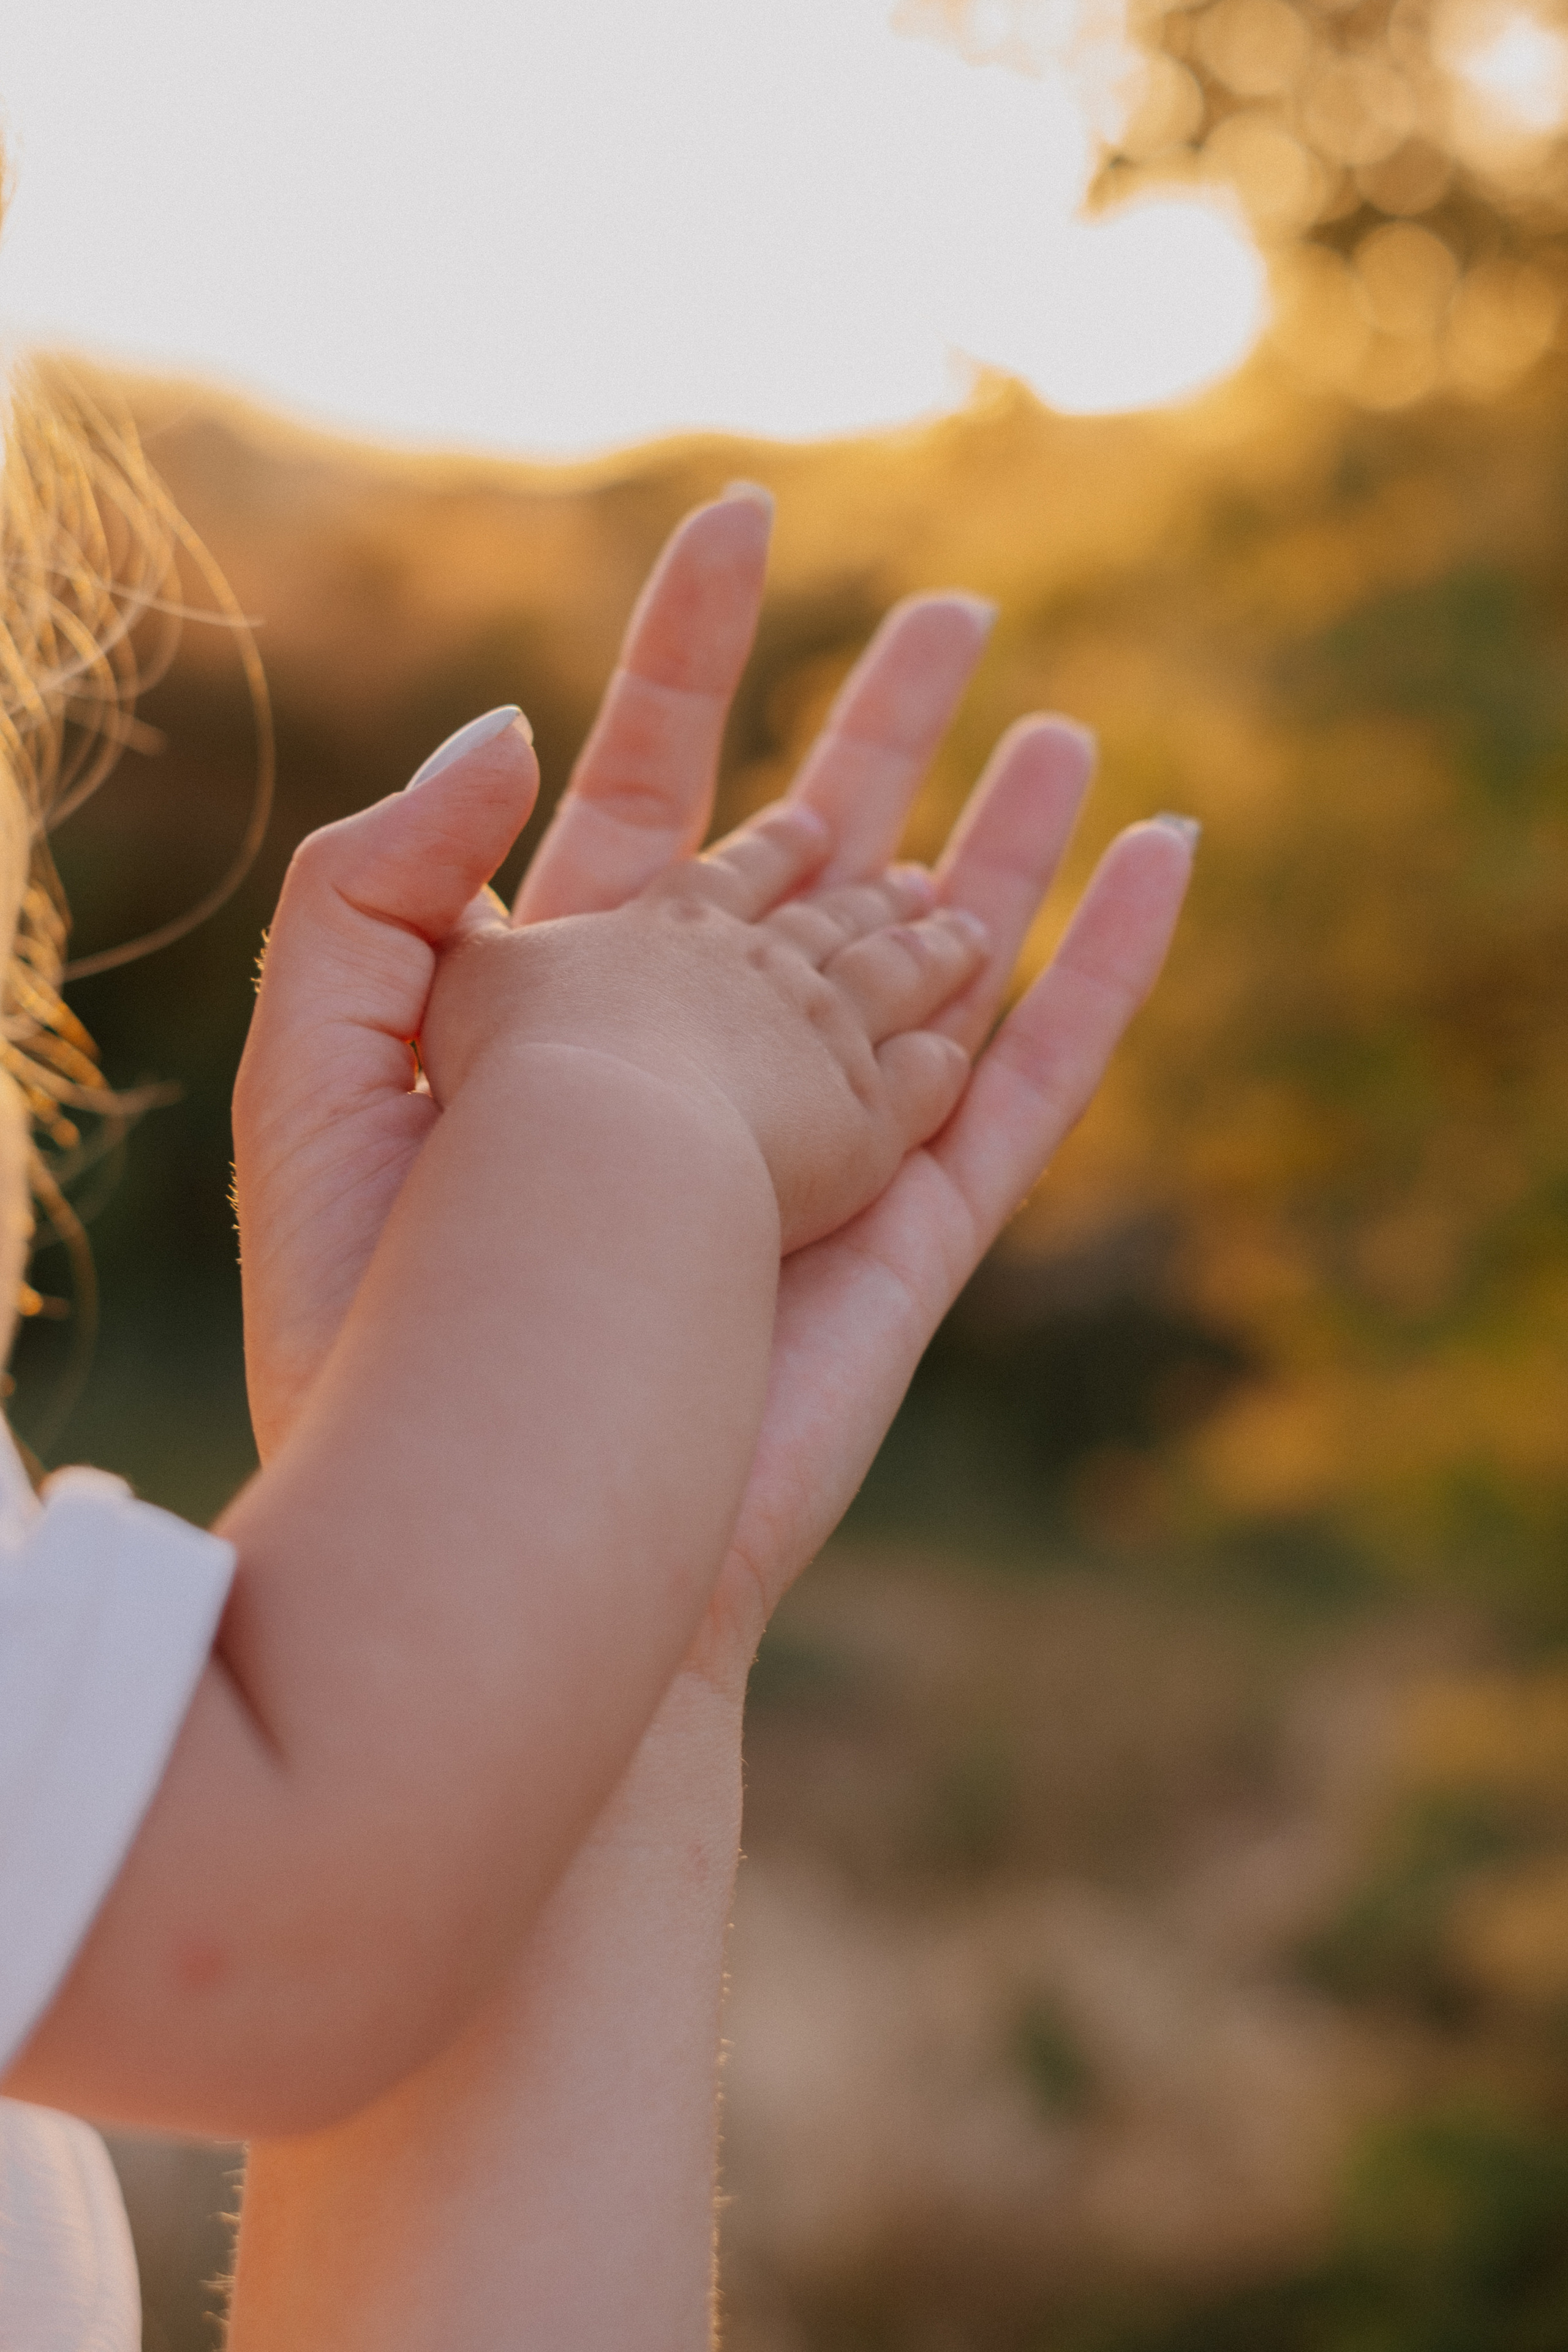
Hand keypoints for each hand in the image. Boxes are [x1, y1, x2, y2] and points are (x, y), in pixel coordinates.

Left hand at [235, 490, 1191, 1654]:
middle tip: (953, 610)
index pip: (652, 783)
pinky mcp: (915, 1215)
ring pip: (941, 950)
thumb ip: (386, 883)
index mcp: (575, 1007)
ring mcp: (826, 1137)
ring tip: (1060, 721)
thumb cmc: (380, 1328)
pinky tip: (1159, 858)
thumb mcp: (325, 1064)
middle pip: (820, 858)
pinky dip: (1108, 963)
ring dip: (1007, 835)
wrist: (496, 1515)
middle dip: (879, 726)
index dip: (695, 647)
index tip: (741, 516)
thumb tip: (511, 723)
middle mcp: (715, 1057)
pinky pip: (1036, 1064)